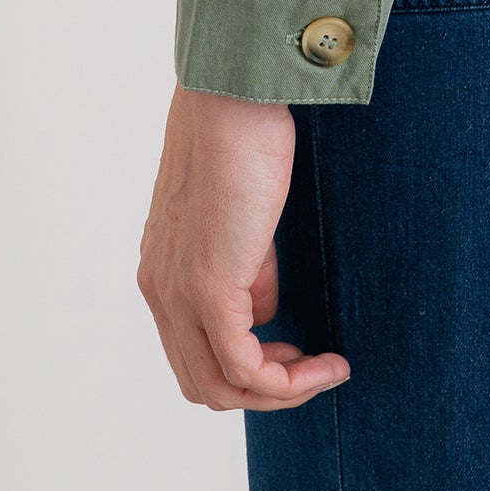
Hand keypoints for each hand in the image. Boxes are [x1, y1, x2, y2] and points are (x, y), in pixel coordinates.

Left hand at [138, 83, 350, 410]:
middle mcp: (161, 292)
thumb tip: (264, 312)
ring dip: (281, 392)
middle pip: (203, 385)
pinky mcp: (208, 288)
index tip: (296, 347)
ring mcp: (179, 295)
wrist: (231, 98)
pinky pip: (245, 367)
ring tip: (327, 368)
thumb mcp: (240, 218)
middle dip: (265, 390)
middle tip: (313, 367)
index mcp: (163, 273)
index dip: (247, 367)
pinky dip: (289, 380)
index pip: (193, 355)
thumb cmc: (242, 137)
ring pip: (221, 388)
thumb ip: (246, 267)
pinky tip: (328, 363)